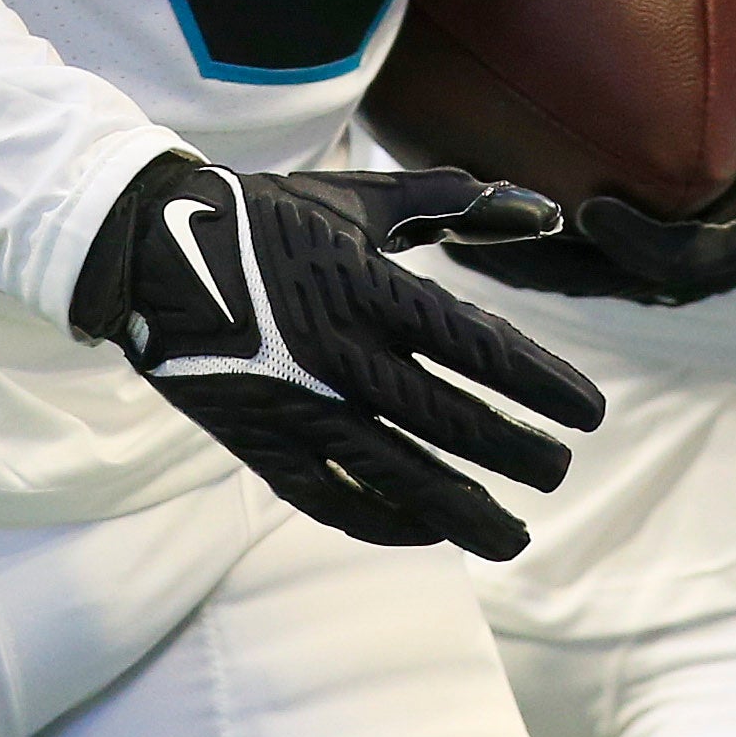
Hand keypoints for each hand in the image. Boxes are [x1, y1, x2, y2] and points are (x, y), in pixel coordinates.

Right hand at [68, 159, 606, 557]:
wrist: (147, 247)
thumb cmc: (267, 215)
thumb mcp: (358, 199)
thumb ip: (452, 204)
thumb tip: (542, 211)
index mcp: (367, 286)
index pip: (478, 347)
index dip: (541, 384)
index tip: (588, 414)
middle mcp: (337, 352)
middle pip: (448, 421)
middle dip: (514, 453)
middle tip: (557, 471)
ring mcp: (296, 404)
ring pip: (397, 477)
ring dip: (463, 512)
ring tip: (512, 536)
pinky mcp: (260, 441)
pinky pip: (332, 498)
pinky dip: (384, 521)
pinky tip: (427, 531)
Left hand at [457, 0, 735, 306]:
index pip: (683, 258)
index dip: (638, 242)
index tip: (594, 210)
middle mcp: (685, 270)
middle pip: (601, 280)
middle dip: (542, 259)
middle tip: (484, 221)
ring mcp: (641, 275)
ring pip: (564, 276)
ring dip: (507, 255)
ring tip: (442, 222)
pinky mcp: (610, 265)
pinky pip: (551, 260)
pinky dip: (505, 241)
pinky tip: (447, 204)